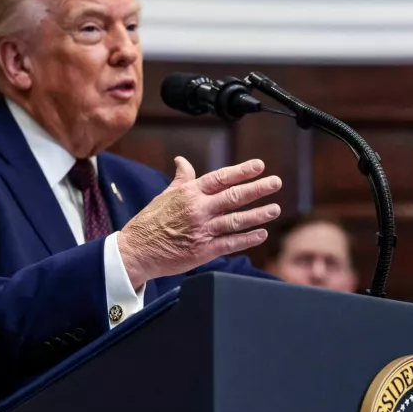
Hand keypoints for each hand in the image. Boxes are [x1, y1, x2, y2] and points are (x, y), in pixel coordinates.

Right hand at [117, 157, 281, 287]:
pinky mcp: (203, 251)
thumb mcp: (165, 195)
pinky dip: (248, 239)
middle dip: (258, 189)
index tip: (260, 165)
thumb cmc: (150, 222)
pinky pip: (230, 243)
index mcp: (189, 193)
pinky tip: (261, 234)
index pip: (221, 178)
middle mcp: (198, 210)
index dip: (242, 171)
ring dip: (258, 215)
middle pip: (234, 197)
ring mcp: (202, 230)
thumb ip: (181, 179)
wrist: (136, 251)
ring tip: (275, 209)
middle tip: (276, 182)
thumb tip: (181, 160)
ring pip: (236, 220)